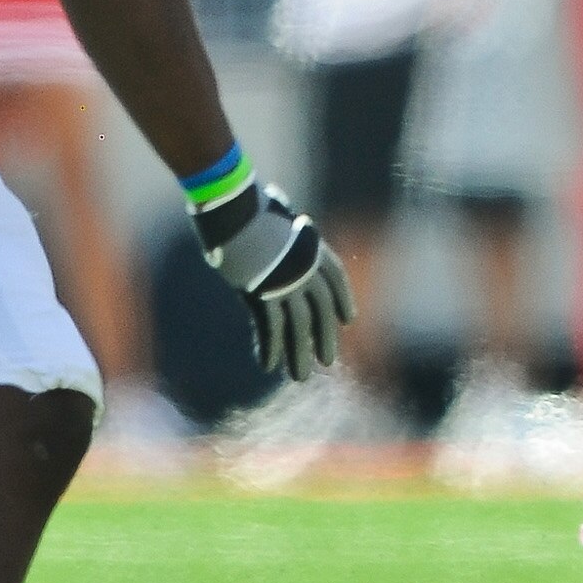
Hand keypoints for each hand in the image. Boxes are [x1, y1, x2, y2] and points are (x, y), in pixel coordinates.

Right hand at [195, 184, 354, 381]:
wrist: (235, 207)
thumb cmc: (251, 205)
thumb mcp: (279, 217)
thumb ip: (285, 235)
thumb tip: (282, 228)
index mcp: (314, 248)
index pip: (337, 279)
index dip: (343, 300)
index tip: (348, 320)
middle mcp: (305, 270)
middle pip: (321, 311)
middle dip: (323, 338)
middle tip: (327, 361)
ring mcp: (285, 284)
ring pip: (298, 327)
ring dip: (299, 354)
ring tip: (300, 376)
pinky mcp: (262, 294)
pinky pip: (270, 328)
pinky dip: (270, 347)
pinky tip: (269, 365)